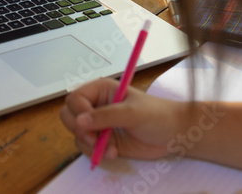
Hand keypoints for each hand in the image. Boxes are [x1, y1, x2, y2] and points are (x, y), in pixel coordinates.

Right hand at [59, 78, 185, 162]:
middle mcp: (96, 105)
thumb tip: (79, 121)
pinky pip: (87, 148)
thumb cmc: (156, 115)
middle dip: (79, 130)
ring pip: (76, 134)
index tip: (87, 125)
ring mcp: (98, 124)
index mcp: (101, 90)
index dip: (78, 112)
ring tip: (110, 148)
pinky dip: (96, 153)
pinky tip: (114, 153)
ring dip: (89, 144)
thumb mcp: (132, 113)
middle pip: (69, 115)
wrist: (172, 135)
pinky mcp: (102, 140)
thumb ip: (105, 116)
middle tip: (94, 139)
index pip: (75, 98)